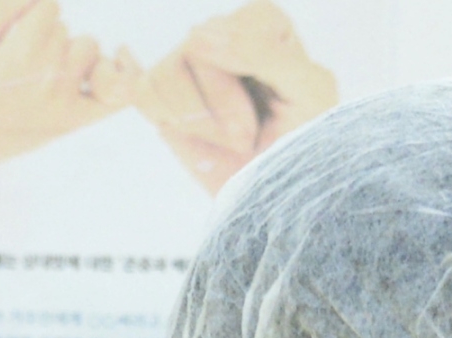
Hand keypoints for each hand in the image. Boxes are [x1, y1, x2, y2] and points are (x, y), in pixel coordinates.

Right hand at [0, 0, 133, 158]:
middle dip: (50, 37)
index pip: (51, 6)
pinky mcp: (78, 119)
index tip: (21, 33)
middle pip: (68, 29)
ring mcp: (67, 99)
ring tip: (51, 70)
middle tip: (28, 62)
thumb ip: (6, 8)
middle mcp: (49, 75)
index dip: (36, 16)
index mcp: (23, 52)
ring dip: (74, 52)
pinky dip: (125, 73)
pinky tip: (120, 57)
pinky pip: (119, 92)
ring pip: (89, 48)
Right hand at [135, 2, 338, 195]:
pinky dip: (170, 121)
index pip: (239, 26)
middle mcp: (223, 35)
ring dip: (198, 121)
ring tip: (226, 140)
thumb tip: (196, 35)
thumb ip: (262, 52)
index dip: (247, 72)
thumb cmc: (302, 144)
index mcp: (265, 25)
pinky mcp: (160, 93)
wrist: (274, 198)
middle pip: (197, 49)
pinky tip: (195, 134)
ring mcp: (187, 63)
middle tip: (247, 136)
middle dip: (222, 106)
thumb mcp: (307, 92)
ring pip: (166, 73)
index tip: (269, 104)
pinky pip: (143, 93)